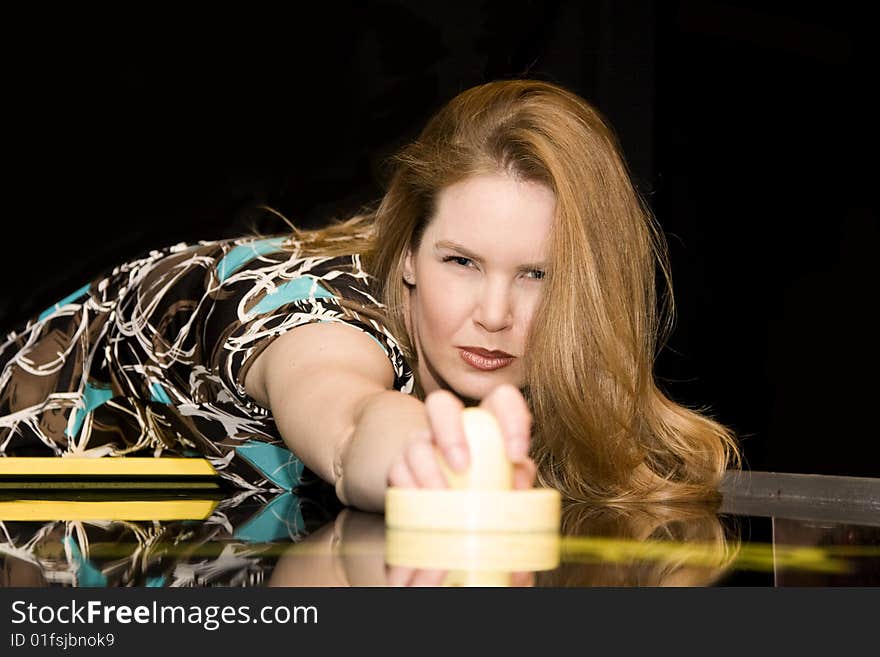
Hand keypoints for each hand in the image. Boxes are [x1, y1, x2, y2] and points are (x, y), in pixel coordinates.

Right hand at [386, 383, 536, 489]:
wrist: (433, 478)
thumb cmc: (483, 475)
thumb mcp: (505, 470)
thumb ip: (518, 473)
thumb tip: (519, 485)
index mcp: (484, 420)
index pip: (501, 398)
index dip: (511, 420)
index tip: (515, 456)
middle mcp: (449, 425)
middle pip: (440, 405)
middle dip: (450, 433)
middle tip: (463, 466)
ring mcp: (421, 443)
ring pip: (415, 442)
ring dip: (428, 469)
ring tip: (442, 495)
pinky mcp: (399, 466)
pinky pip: (398, 470)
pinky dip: (410, 487)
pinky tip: (423, 503)